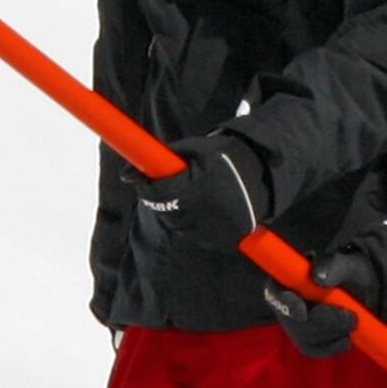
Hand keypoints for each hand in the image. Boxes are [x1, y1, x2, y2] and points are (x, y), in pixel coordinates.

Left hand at [124, 133, 270, 248]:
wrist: (261, 174)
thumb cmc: (222, 156)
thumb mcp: (194, 149)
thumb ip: (161, 158)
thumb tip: (125, 176)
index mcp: (202, 180)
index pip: (162, 191)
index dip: (148, 187)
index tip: (143, 180)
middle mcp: (211, 206)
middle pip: (168, 211)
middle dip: (165, 199)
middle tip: (176, 186)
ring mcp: (219, 225)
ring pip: (179, 225)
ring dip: (178, 213)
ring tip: (194, 196)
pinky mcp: (227, 238)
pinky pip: (196, 235)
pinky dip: (193, 225)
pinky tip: (204, 209)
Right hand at [264, 225, 386, 357]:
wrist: (363, 287)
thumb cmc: (353, 270)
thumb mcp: (349, 263)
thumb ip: (333, 265)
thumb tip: (317, 276)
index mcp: (290, 275)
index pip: (275, 292)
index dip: (285, 304)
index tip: (303, 313)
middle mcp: (286, 299)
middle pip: (291, 321)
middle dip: (321, 323)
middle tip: (350, 318)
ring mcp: (294, 321)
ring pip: (303, 337)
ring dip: (331, 334)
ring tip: (353, 321)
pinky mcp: (306, 337)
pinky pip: (313, 349)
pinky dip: (332, 346)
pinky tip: (347, 338)